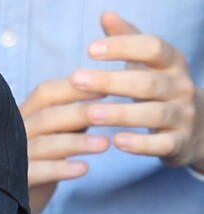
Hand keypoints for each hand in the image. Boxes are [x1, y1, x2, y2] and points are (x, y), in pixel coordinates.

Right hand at [20, 79, 109, 213]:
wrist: (12, 205)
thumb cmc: (39, 164)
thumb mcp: (54, 137)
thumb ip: (72, 120)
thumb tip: (105, 97)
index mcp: (24, 116)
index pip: (46, 93)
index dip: (74, 88)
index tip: (106, 86)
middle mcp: (15, 134)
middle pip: (46, 116)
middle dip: (79, 113)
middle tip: (112, 113)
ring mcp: (13, 159)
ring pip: (45, 144)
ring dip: (77, 142)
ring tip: (105, 144)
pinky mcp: (17, 182)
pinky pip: (39, 173)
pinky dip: (61, 169)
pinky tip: (84, 169)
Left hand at [71, 11, 203, 172]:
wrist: (196, 128)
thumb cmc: (161, 91)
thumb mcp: (149, 65)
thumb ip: (129, 40)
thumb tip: (105, 14)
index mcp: (172, 63)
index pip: (152, 47)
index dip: (122, 47)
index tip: (90, 50)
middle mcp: (180, 87)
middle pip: (147, 82)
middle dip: (111, 81)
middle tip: (76, 79)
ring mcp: (182, 116)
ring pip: (153, 114)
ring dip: (120, 114)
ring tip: (90, 114)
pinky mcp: (178, 142)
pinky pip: (160, 144)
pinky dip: (140, 144)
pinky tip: (117, 142)